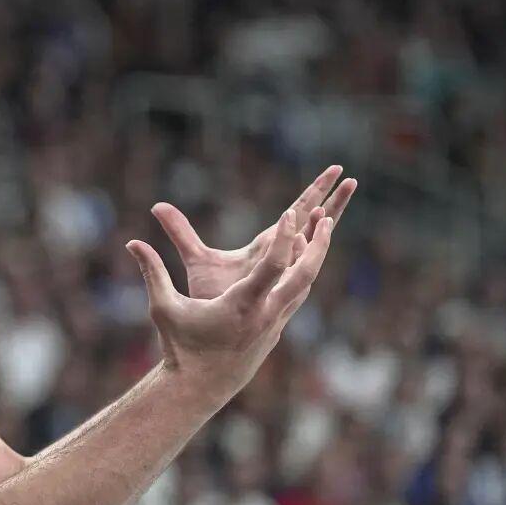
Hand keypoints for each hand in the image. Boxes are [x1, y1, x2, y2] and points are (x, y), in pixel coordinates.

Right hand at [126, 207, 335, 390]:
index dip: (284, 237)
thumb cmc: (180, 347)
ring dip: (315, 257)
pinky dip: (303, 274)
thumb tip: (131, 242)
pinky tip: (303, 260)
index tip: (290, 212)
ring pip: (306, 285)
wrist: (200, 388)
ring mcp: (274, 324)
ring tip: (322, 230)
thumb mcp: (162, 308)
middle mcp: (266, 314)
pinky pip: (297, 297)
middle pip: (305, 275)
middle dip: (319, 244)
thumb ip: (152, 272)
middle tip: (328, 216)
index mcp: (242, 305)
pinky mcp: (275, 330)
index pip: (272, 267)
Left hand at [150, 165, 355, 299]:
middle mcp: (277, 259)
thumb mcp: (197, 259)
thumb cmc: (206, 297)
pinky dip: (298, 255)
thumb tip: (156, 205)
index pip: (296, 212)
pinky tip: (304, 239)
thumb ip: (180, 231)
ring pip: (306, 248)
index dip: (316, 190)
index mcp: (266, 247)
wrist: (205, 335)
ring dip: (321, 226)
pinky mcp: (276, 295)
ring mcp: (280, 277)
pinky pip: (292, 272)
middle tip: (349, 177)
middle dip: (330, 200)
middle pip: (308, 223)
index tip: (335, 170)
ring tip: (331, 207)